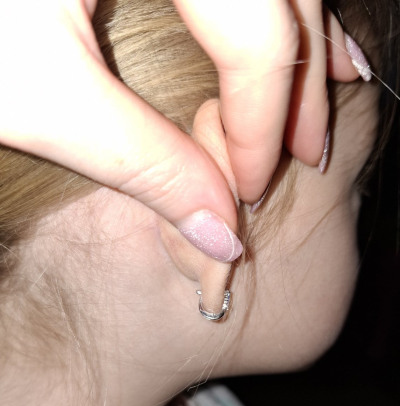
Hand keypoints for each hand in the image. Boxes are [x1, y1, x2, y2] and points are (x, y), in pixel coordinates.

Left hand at [0, 1, 358, 260]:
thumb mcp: (36, 93)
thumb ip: (141, 163)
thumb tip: (218, 232)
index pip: (254, 36)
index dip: (261, 122)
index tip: (248, 187)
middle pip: (283, 0)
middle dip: (298, 88)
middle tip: (304, 152)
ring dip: (306, 41)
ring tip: (325, 95)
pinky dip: (277, 6)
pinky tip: (298, 32)